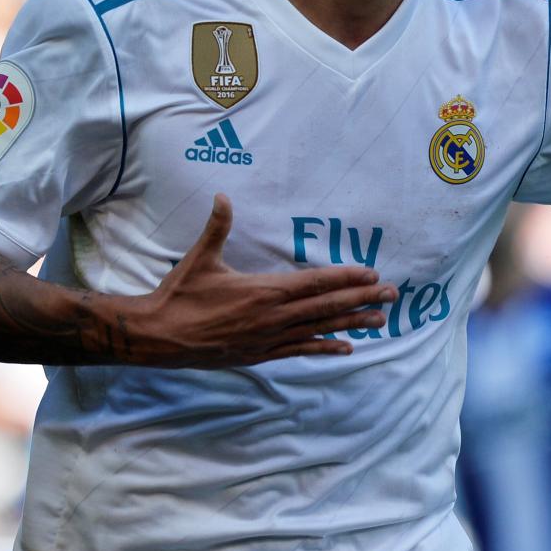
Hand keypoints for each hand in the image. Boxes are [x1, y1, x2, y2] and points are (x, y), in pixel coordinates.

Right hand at [119, 194, 393, 366]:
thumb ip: (217, 227)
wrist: (158, 337)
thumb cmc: (179, 296)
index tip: (372, 274)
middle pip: (327, 307)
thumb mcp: (200, 259)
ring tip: (381, 321)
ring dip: (352, 324)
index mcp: (263, 291)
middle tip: (392, 296)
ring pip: (319, 330)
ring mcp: (269, 339)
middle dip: (362, 300)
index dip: (346, 279)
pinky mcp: (261, 355)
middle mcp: (273, 317)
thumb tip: (223, 195)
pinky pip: (300, 351)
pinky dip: (324, 348)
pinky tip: (346, 348)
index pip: (315, 283)